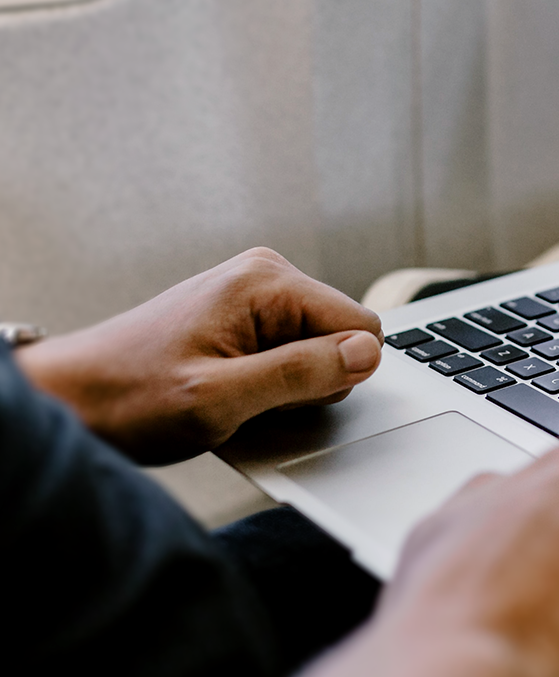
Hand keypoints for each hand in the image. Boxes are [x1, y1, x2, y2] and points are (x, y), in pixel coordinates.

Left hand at [15, 247, 382, 462]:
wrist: (72, 401)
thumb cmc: (130, 397)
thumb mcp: (221, 398)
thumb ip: (300, 374)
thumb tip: (367, 353)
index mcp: (266, 281)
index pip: (362, 327)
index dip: (334, 376)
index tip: (280, 394)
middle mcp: (266, 275)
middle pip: (341, 338)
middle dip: (308, 382)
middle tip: (248, 397)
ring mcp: (255, 294)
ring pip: (318, 351)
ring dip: (286, 386)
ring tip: (231, 395)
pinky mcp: (246, 316)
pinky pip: (291, 354)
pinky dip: (269, 383)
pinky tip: (229, 391)